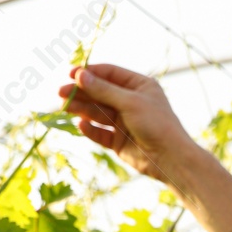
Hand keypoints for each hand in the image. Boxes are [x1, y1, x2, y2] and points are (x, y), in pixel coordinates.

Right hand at [58, 64, 198, 182]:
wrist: (170, 158)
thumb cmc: (156, 124)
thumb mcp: (130, 102)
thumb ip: (104, 90)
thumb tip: (80, 76)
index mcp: (139, 86)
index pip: (109, 74)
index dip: (89, 73)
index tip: (71, 74)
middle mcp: (131, 102)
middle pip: (100, 93)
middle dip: (81, 93)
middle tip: (61, 92)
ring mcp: (124, 122)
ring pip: (98, 113)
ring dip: (81, 109)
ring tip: (64, 107)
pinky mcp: (119, 141)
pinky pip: (101, 133)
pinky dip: (90, 129)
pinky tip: (80, 124)